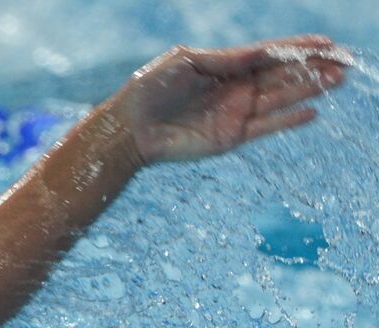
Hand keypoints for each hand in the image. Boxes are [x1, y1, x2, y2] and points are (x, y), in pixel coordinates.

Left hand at [108, 35, 350, 164]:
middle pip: (282, 76)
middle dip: (312, 68)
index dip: (298, 49)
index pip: (269, 55)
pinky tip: (312, 112)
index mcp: (225, 66)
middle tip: (344, 62)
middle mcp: (235, 88)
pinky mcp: (231, 137)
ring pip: (280, 98)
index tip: (327, 44)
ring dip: (308, 89)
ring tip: (337, 79)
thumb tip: (262, 52)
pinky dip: (288, 120)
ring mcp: (235, 113)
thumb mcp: (188, 61)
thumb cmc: (152, 88)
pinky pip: (266, 127)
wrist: (130, 128)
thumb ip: (227, 58)